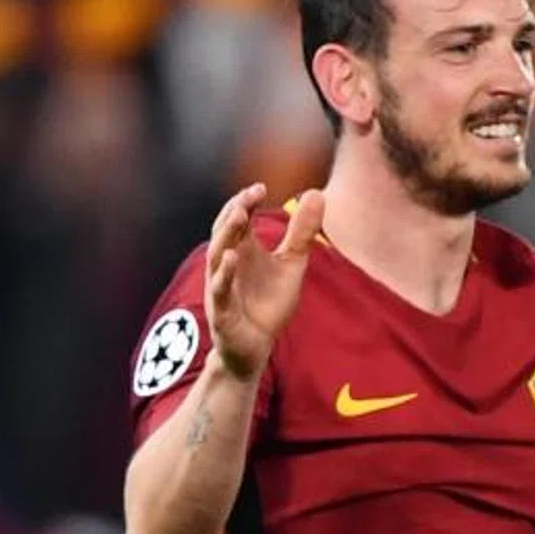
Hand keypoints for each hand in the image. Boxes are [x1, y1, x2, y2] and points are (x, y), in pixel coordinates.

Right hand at [206, 184, 324, 380]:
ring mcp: (221, 287)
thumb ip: (301, 232)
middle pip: (224, 232)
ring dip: (226, 235)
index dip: (245, 202)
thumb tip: (316, 193)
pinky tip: (232, 257)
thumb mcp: (291, 264)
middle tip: (251, 193)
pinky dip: (224, 274)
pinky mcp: (223, 311)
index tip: (261, 186)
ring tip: (239, 215)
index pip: (238, 220)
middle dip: (235, 211)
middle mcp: (226, 265)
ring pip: (218, 256)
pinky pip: (220, 290)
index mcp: (241, 251)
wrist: (255, 347)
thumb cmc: (268, 303)